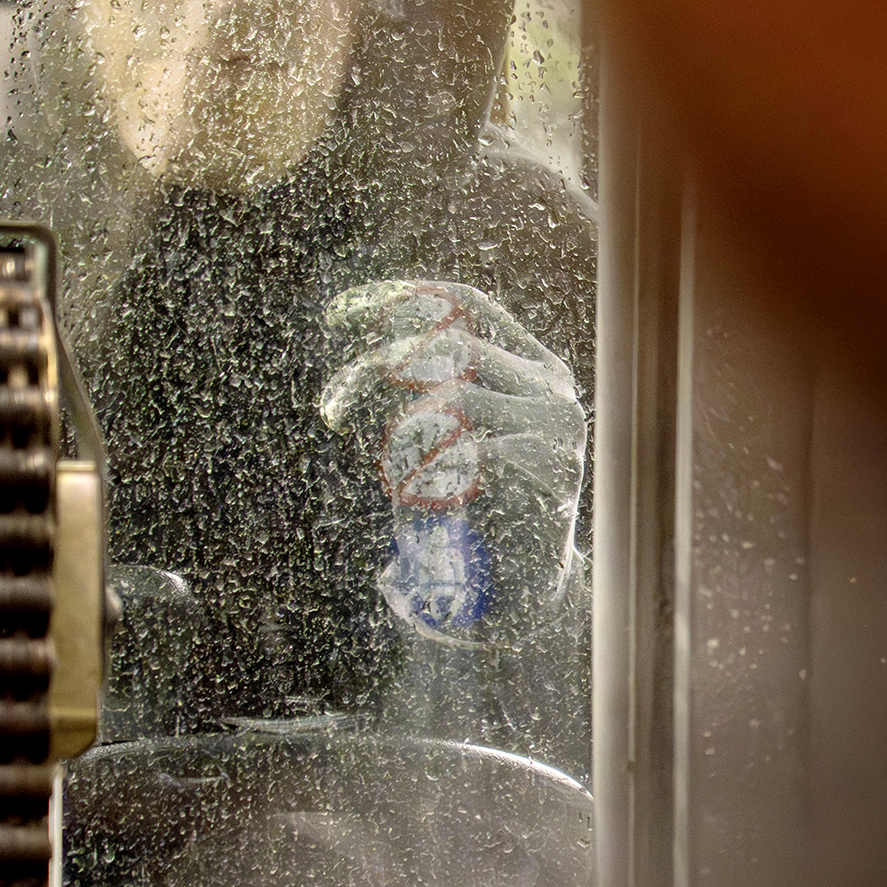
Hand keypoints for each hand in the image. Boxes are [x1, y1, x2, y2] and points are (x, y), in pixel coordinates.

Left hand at [318, 279, 585, 642]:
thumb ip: (435, 390)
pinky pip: (466, 454)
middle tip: (332, 403)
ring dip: (405, 442)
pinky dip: (431, 479)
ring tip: (399, 481)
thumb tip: (376, 349)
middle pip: (445, 349)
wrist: (530, 587)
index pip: (465, 306)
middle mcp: (551, 387)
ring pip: (450, 402)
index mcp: (536, 367)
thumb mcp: (459, 435)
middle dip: (375, 370)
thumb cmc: (482, 508)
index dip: (401, 299)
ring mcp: (555, 425)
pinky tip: (430, 507)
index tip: (339, 313)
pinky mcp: (548, 466)